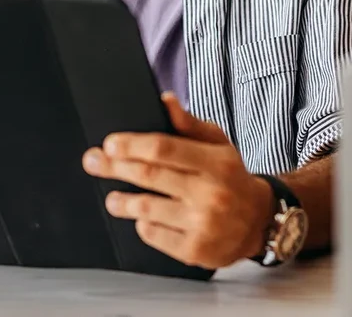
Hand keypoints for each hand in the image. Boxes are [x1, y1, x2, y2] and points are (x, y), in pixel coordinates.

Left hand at [82, 92, 274, 268]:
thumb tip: (165, 100)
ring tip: (112, 198)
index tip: (111, 143)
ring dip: (122, 201)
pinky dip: (144, 224)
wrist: (258, 222)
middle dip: (116, 167)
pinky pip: (153, 234)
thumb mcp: (220, 146)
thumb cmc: (232, 178)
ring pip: (146, 208)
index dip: (134, 145)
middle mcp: (210, 192)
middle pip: (150, 176)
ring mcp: (201, 223)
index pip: (166, 149)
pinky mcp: (193, 250)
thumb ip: (190, 125)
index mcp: (217, 162)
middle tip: (93, 162)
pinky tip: (144, 218)